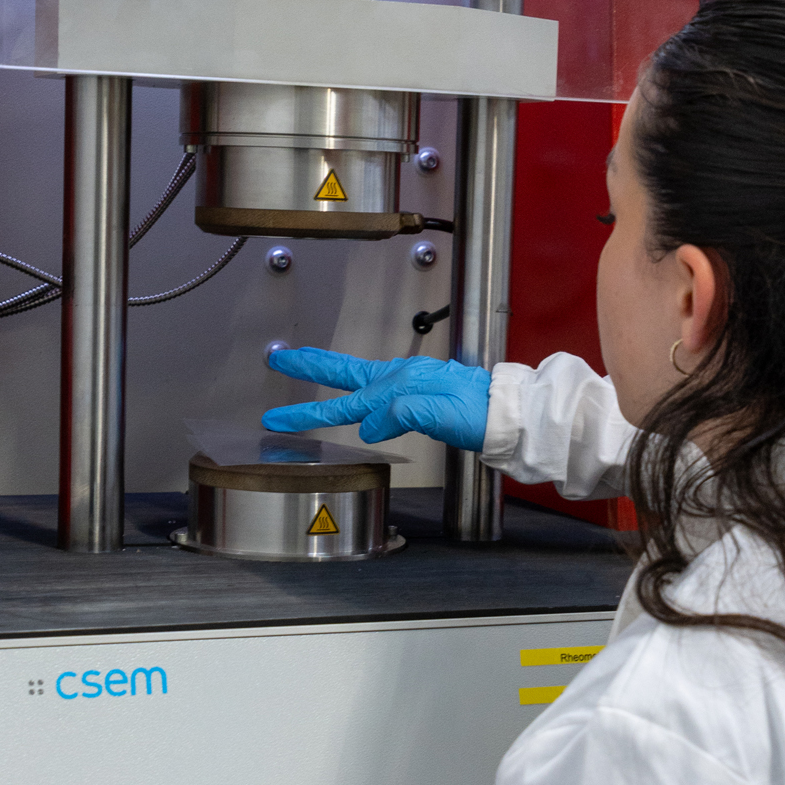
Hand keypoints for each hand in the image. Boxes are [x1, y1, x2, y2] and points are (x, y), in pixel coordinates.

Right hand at [261, 347, 489, 450]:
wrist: (506, 412)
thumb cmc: (479, 414)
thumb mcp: (440, 416)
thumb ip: (401, 415)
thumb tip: (368, 426)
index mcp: (400, 384)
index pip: (345, 403)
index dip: (309, 412)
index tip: (278, 419)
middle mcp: (400, 377)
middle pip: (344, 371)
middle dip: (308, 365)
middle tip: (279, 358)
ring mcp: (408, 381)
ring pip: (358, 375)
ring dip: (327, 368)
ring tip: (303, 362)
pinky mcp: (417, 389)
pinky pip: (377, 386)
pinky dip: (355, 384)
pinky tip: (355, 388)